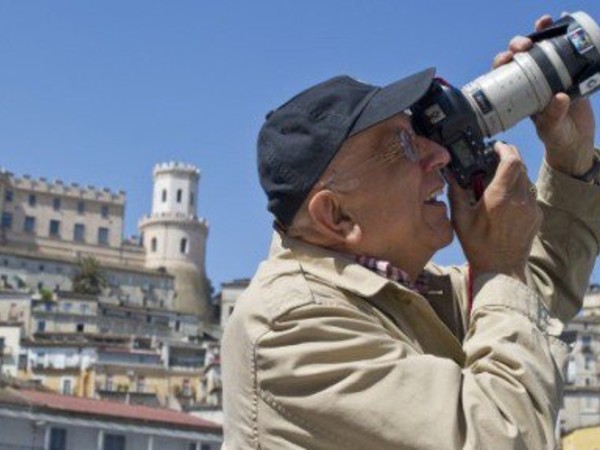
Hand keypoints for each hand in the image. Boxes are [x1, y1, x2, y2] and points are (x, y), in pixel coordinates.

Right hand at [449, 142, 541, 282]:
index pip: (511, 161)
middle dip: (509, 158)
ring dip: (514, 175)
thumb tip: (448, 175)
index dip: (505, 149)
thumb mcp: (460, 219)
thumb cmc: (478, 245)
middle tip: (497, 157)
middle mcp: (519, 199)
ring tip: (499, 181)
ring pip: (526, 180)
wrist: (501, 269)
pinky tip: (507, 200)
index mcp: (499, 197)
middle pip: (520, 166)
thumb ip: (455, 193)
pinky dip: (519, 191)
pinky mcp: (536, 216)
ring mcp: (530, 208)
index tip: (497, 146)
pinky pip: (530, 195)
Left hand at [493, 15, 595, 176]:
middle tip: (523, 45)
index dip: (501, 63)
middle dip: (518, 46)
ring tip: (542, 23)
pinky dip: (564, 37)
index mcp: (518, 95)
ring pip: (540, 50)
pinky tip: (564, 24)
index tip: (505, 58)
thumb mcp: (551, 129)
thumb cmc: (556, 136)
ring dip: (539, 34)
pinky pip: (564, 52)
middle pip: (519, 57)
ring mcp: (550, 75)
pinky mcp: (569, 73)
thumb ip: (553, 117)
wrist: (576, 139)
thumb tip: (560, 97)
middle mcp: (531, 82)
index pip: (504, 74)